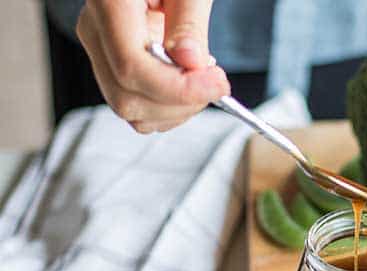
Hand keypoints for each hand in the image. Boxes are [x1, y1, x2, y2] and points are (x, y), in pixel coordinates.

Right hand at [76, 0, 230, 133]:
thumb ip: (189, 23)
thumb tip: (191, 63)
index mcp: (109, 3)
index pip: (132, 67)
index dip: (179, 89)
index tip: (217, 85)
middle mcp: (96, 32)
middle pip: (127, 97)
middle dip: (180, 103)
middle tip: (215, 82)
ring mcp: (101, 52)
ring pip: (130, 109)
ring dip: (176, 111)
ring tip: (202, 81)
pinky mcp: (113, 67)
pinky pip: (136, 107)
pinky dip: (168, 110)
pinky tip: (188, 88)